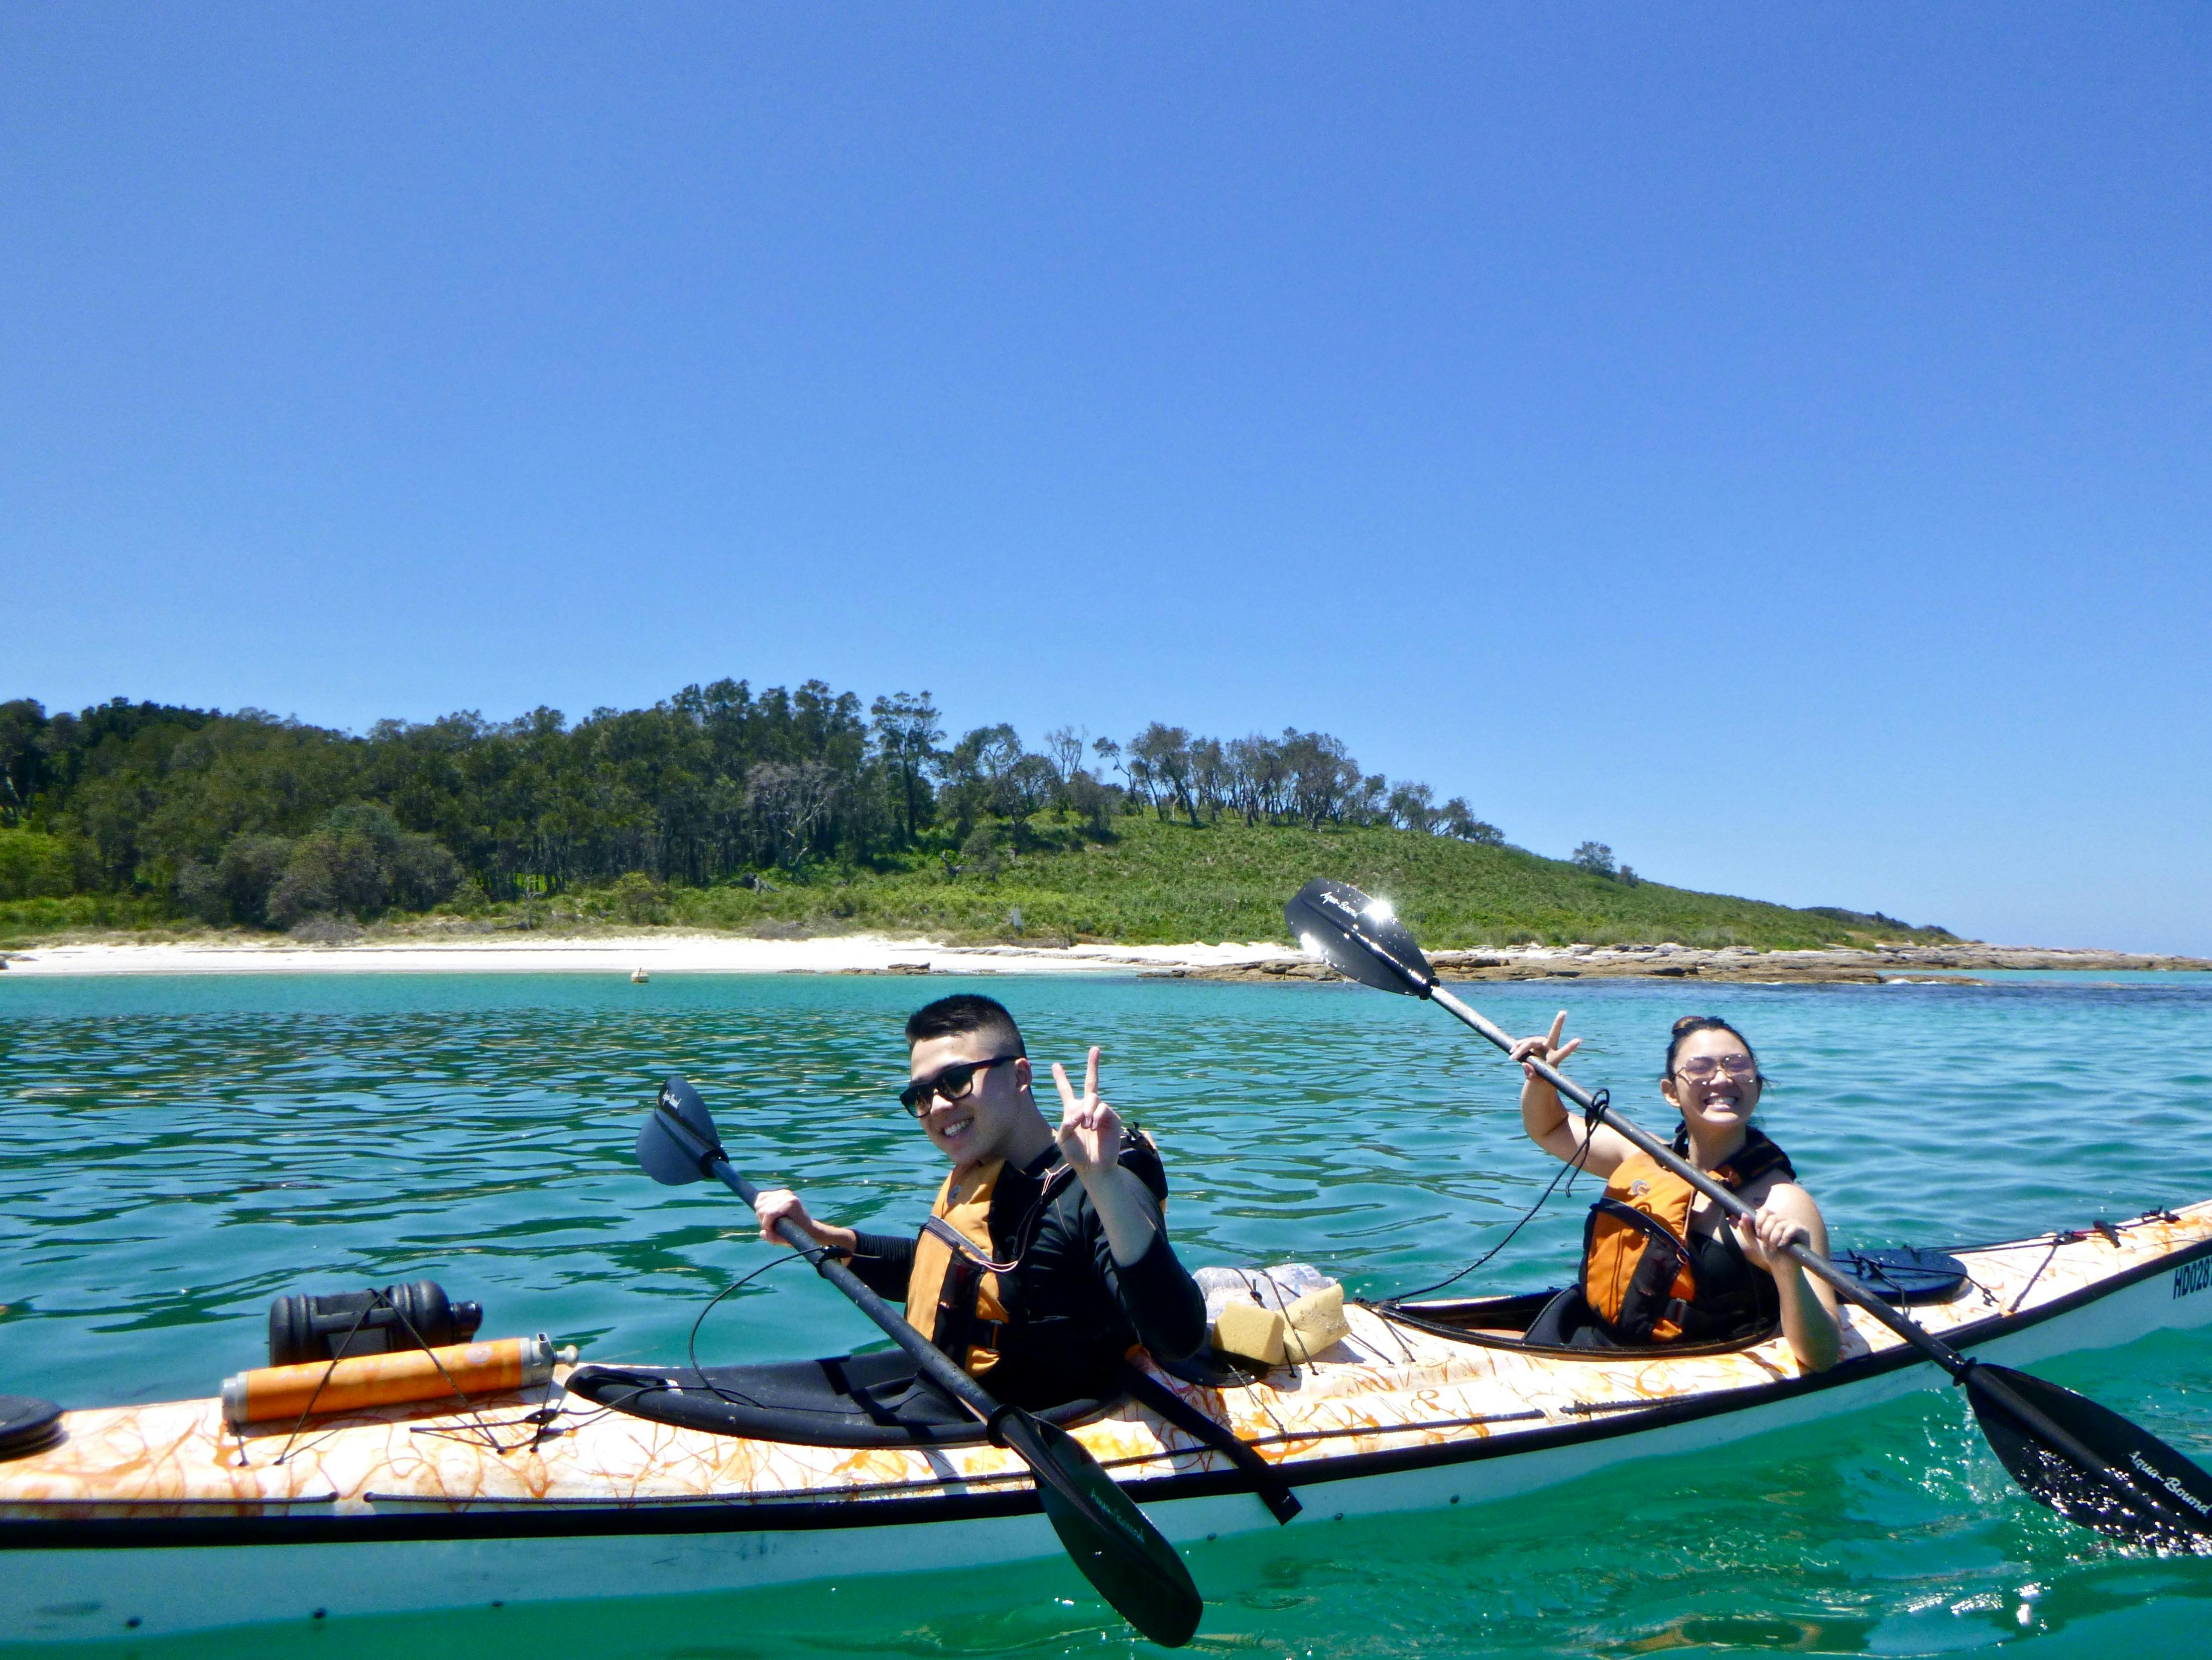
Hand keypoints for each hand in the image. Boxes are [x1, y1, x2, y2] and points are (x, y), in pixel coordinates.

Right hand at [754, 1187, 818, 1246]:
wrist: (807, 1227)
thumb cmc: (798, 1235)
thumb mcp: (787, 1241)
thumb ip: (774, 1238)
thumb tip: (762, 1233)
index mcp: (791, 1203)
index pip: (769, 1213)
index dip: (766, 1225)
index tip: (771, 1231)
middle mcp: (787, 1195)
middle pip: (762, 1208)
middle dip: (763, 1221)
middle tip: (772, 1228)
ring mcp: (782, 1192)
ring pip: (759, 1203)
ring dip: (761, 1216)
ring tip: (771, 1222)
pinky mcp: (777, 1192)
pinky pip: (760, 1198)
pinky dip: (760, 1208)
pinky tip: (768, 1215)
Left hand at [1051, 1046, 1122, 1176]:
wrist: (1093, 1167)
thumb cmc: (1076, 1155)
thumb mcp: (1063, 1139)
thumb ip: (1067, 1123)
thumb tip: (1079, 1113)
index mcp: (1073, 1111)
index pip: (1067, 1090)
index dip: (1061, 1078)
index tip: (1056, 1065)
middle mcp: (1088, 1108)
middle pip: (1092, 1081)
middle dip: (1093, 1064)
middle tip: (1095, 1048)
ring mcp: (1101, 1112)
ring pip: (1093, 1098)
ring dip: (1087, 1111)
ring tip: (1086, 1125)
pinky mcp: (1112, 1118)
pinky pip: (1102, 1108)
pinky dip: (1095, 1116)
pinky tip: (1092, 1126)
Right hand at [1509, 1010, 1581, 1079]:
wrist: (1535, 1072)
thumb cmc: (1539, 1077)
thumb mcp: (1536, 1081)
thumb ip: (1531, 1075)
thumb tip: (1525, 1065)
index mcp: (1555, 1059)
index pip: (1562, 1053)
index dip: (1569, 1047)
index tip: (1579, 1040)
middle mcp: (1550, 1047)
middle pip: (1552, 1035)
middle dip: (1558, 1023)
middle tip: (1563, 1013)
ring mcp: (1541, 1043)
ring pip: (1531, 1042)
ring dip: (1521, 1048)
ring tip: (1513, 1057)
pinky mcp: (1533, 1041)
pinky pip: (1524, 1042)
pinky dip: (1518, 1046)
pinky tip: (1513, 1050)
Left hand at [1732, 1201, 1812, 1272]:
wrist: (1782, 1267)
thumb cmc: (1770, 1253)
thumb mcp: (1755, 1242)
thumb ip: (1747, 1229)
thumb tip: (1743, 1215)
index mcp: (1773, 1218)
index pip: (1764, 1210)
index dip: (1758, 1221)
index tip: (1758, 1234)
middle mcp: (1784, 1218)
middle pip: (1771, 1218)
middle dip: (1766, 1233)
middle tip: (1766, 1244)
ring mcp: (1794, 1223)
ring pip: (1780, 1225)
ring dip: (1773, 1238)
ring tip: (1773, 1247)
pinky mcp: (1803, 1231)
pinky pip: (1793, 1228)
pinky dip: (1785, 1237)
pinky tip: (1782, 1245)